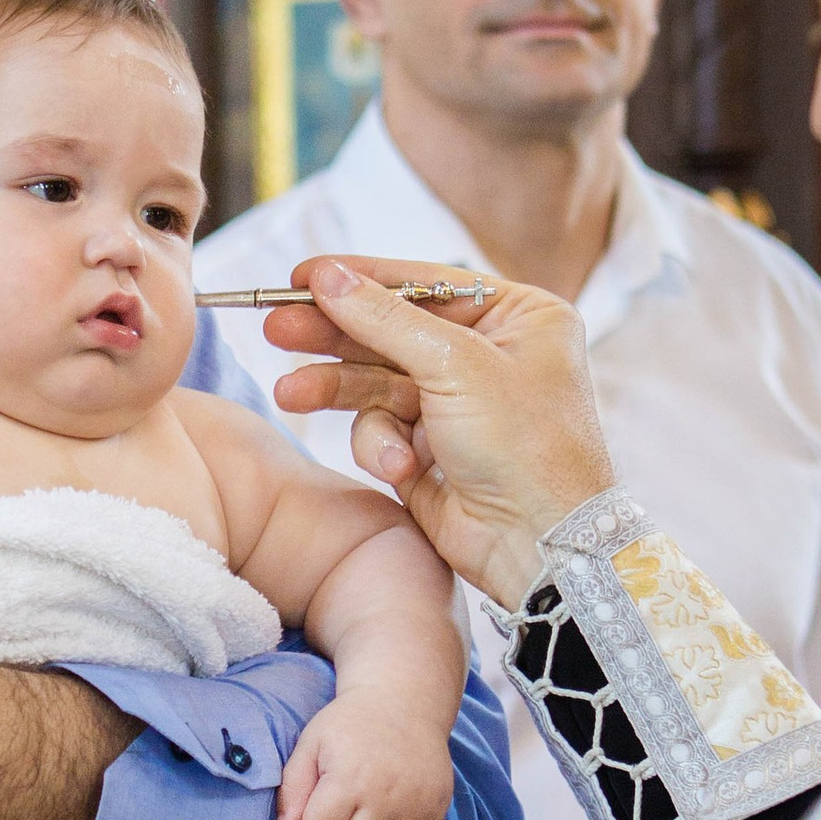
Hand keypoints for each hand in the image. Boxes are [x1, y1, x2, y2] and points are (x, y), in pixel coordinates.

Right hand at [262, 260, 615, 607]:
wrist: (542, 544)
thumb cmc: (529, 447)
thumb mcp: (455, 365)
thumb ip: (385, 318)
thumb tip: (328, 275)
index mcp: (519, 318)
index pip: (426, 284)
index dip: (362, 278)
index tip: (302, 275)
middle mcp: (489, 356)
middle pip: (391, 330)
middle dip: (334, 333)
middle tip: (278, 326)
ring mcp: (457, 404)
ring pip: (375, 381)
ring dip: (335, 389)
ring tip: (290, 393)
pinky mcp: (429, 449)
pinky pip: (381, 429)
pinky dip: (380, 446)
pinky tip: (396, 465)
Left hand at [274, 697, 453, 819]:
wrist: (404, 702)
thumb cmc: (350, 723)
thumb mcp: (311, 743)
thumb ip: (293, 787)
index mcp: (350, 778)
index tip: (316, 803)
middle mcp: (386, 796)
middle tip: (338, 810)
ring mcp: (416, 805)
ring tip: (360, 819)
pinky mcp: (437, 810)